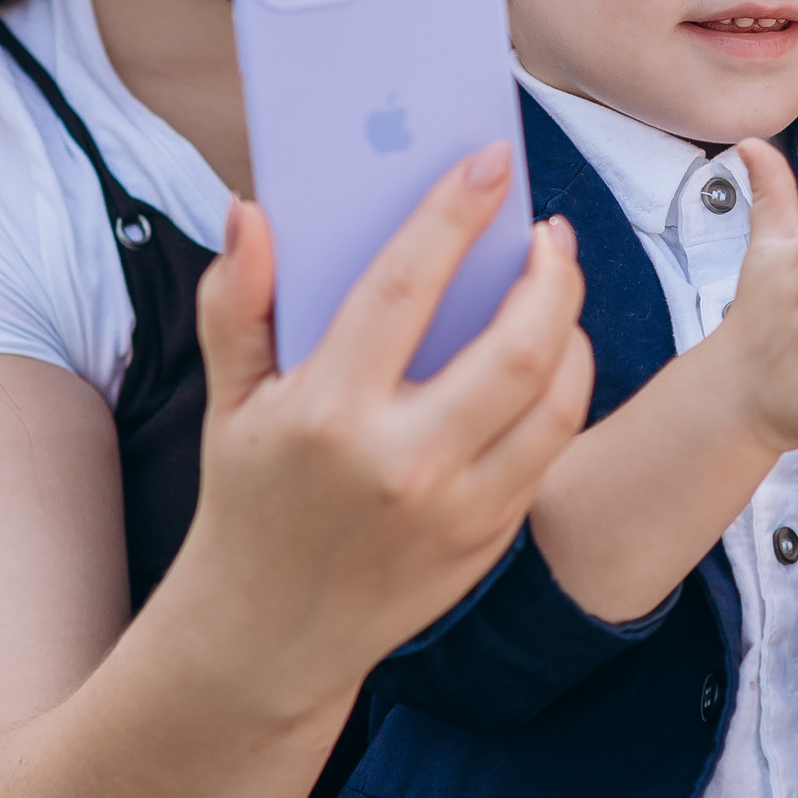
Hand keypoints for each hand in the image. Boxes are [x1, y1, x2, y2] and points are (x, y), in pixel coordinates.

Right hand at [159, 142, 593, 725]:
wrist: (267, 638)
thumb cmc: (248, 502)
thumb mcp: (227, 403)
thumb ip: (235, 303)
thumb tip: (249, 213)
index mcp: (327, 412)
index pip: (403, 286)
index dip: (453, 213)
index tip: (490, 160)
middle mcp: (402, 462)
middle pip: (517, 347)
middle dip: (551, 273)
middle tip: (549, 232)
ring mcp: (457, 509)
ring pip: (557, 401)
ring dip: (571, 329)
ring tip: (556, 288)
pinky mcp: (489, 541)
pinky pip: (552, 450)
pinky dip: (564, 390)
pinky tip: (549, 354)